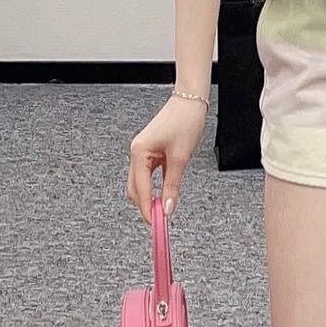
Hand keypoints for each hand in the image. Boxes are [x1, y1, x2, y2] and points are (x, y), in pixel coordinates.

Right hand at [126, 95, 207, 225]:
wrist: (190, 101)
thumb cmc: (184, 121)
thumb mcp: (180, 158)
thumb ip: (172, 186)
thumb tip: (167, 208)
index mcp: (139, 153)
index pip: (141, 190)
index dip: (148, 209)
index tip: (156, 225)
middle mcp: (136, 153)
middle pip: (135, 189)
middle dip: (146, 205)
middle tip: (160, 220)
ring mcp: (142, 152)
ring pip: (141, 183)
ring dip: (150, 196)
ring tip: (163, 209)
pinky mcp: (151, 152)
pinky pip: (149, 175)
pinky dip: (155, 186)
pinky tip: (164, 194)